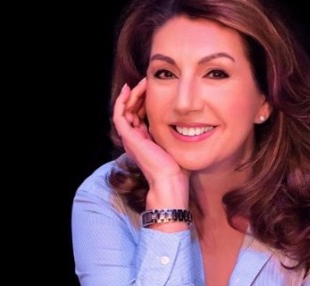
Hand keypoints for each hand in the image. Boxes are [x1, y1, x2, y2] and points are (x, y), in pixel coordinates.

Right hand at [113, 78, 188, 194]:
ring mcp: (130, 138)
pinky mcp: (128, 137)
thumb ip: (177, 133)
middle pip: (131, 110)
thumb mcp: (177, 144)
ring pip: (124, 110)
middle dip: (139, 95)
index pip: (140, 114)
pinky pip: (119, 114)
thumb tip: (190, 121)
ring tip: (142, 82)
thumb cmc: (177, 168)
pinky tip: (130, 89)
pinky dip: (122, 100)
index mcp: (145, 140)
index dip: (145, 100)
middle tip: (148, 81)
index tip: (156, 89)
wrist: (170, 181)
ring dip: (132, 94)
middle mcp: (135, 138)